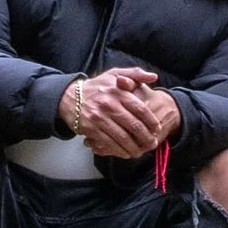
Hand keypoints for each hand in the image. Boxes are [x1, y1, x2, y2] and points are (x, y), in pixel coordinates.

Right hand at [61, 66, 181, 156]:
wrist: (69, 97)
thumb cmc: (97, 87)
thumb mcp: (115, 74)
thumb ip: (135, 74)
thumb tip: (154, 77)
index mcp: (118, 91)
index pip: (140, 108)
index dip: (151, 121)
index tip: (158, 129)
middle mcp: (109, 104)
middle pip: (133, 125)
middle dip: (146, 137)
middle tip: (152, 143)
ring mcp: (100, 117)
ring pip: (122, 137)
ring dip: (134, 147)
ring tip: (141, 152)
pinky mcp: (91, 128)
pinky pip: (109, 143)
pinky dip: (120, 150)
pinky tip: (126, 153)